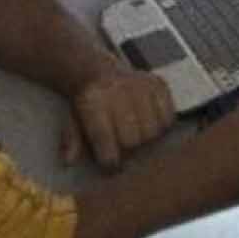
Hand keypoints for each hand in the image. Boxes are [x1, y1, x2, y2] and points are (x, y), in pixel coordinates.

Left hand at [61, 69, 176, 170]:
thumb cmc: (88, 105)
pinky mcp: (159, 85)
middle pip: (132, 140)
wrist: (99, 72)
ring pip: (153, 132)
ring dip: (146, 140)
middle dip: (128, 151)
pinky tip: (150, 124)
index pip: (105, 140)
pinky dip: (161, 127)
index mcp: (92, 101)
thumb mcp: (72, 121)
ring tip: (136, 136)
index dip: (109, 160)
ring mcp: (141, 86)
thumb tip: (69, 161)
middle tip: (124, 148)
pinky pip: (169, 118)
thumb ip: (72, 142)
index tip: (111, 166)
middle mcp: (118, 90)